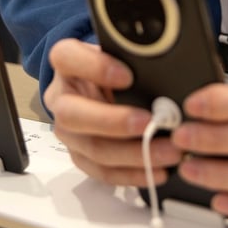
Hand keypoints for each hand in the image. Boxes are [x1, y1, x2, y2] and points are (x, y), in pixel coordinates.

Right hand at [44, 38, 182, 186]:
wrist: (100, 86)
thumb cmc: (114, 66)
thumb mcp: (120, 54)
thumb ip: (134, 60)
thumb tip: (166, 73)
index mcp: (65, 62)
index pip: (67, 58)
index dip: (95, 68)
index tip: (128, 77)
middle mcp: (60, 98)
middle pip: (73, 114)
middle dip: (114, 122)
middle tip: (150, 122)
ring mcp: (67, 131)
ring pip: (92, 148)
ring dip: (132, 154)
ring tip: (167, 151)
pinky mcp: (80, 156)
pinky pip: (102, 171)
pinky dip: (132, 173)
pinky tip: (157, 170)